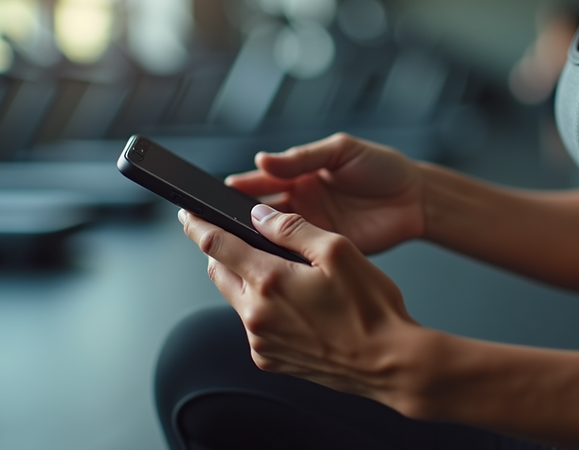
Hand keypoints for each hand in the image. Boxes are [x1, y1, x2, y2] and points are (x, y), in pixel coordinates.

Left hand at [179, 204, 420, 402]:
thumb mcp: (338, 251)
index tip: (188, 216)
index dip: (198, 225)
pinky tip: (296, 305)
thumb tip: (260, 216)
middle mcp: (257, 315)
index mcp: (270, 281)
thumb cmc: (372, 310)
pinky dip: (264, 309)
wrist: (389, 363)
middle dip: (223, 252)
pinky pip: (254, 326)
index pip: (216, 245)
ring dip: (248, 281)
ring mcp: (261, 341)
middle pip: (219, 273)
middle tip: (240, 239)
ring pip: (237, 299)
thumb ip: (293, 229)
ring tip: (286, 275)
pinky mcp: (270, 360)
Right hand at [226, 133, 424, 253]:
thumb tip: (264, 159)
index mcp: (301, 176)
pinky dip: (284, 259)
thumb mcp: (341, 151)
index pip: (261, 181)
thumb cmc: (382, 168)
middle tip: (218, 223)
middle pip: (261, 213)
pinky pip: (300, 255)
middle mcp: (302, 204)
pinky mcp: (327, 249)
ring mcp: (313, 228)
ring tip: (238, 244)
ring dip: (258, 241)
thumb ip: (303, 157)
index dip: (240, 187)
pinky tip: (271, 262)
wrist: (417, 198)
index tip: (218, 193)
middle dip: (240, 217)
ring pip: (275, 237)